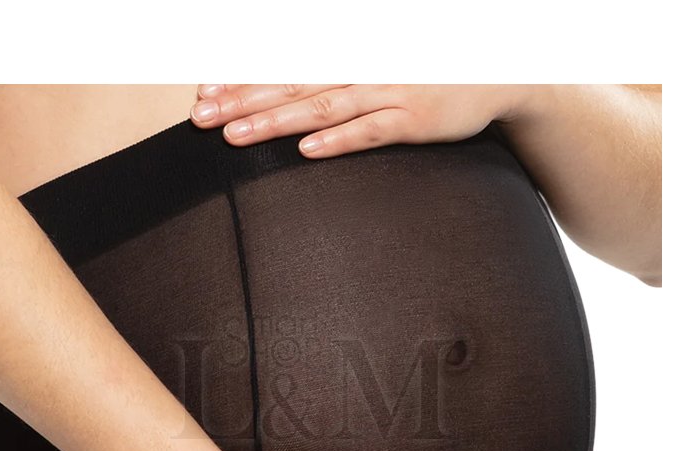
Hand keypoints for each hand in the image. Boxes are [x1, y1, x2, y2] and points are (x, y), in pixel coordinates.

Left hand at [189, 84, 535, 158]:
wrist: (496, 71)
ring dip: (277, 121)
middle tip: (200, 119)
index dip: (242, 78)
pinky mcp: (413, 119)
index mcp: (348, 53)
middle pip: (291, 83)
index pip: (285, 64)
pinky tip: (307, 150)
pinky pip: (370, 131)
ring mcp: (388, 92)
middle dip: (242, 100)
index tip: (203, 93)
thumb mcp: (377, 62)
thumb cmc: (426, 69)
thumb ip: (334, 74)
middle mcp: (361, 67)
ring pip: (322, 107)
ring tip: (236, 136)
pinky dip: (338, 140)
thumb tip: (290, 94)